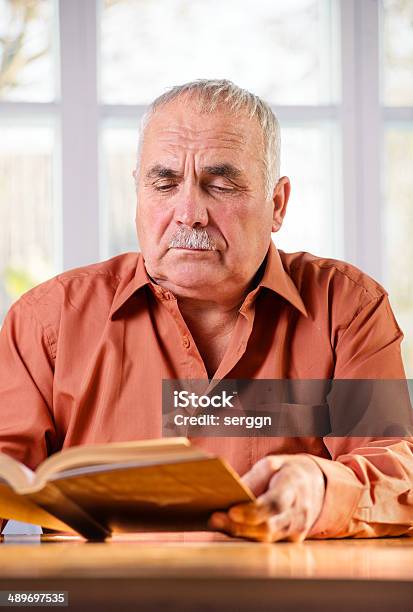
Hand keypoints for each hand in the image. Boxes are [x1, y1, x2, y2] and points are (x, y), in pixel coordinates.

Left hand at [208, 454, 325, 542]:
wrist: (313, 484)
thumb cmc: (286, 472)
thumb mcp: (272, 464)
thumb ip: (254, 479)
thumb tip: (232, 492)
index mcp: (294, 487)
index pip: (275, 504)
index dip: (253, 511)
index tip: (231, 510)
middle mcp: (299, 512)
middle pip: (268, 527)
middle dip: (240, 525)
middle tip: (215, 518)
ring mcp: (297, 529)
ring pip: (265, 538)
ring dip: (240, 532)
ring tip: (217, 523)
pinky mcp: (292, 540)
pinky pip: (267, 542)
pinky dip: (247, 536)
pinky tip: (230, 529)